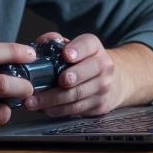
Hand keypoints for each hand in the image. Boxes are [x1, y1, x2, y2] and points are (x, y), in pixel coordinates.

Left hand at [24, 32, 152, 118]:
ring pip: (77, 95)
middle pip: (84, 73)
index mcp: (95, 49)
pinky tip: (44, 109)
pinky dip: (58, 111)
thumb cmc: (88, 63)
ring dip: (53, 100)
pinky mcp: (99, 106)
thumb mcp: (78, 47)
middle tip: (53, 82)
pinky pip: (76, 110)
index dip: (77, 50)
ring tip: (34, 101)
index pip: (88, 45)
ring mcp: (102, 88)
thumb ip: (57, 42)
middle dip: (68, 78)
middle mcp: (103, 67)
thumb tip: (41, 43)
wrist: (118, 81)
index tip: (66, 54)